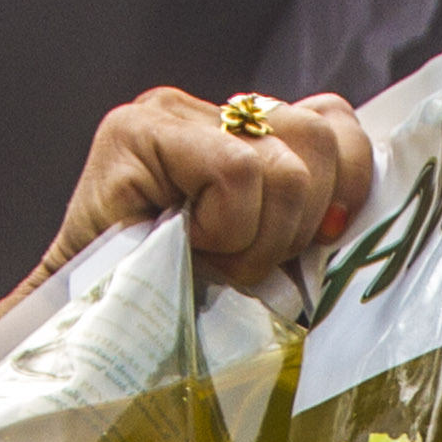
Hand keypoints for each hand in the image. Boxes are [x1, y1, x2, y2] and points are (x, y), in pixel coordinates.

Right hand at [0, 88, 372, 382]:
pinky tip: (190, 245)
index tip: (321, 238)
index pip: (332, 121)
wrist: (86, 331)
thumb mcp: (264, 254)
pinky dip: (227, 227)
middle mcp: (205, 110)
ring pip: (282, 164)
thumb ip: (305, 214)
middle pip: (318, 137)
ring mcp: (166, 114)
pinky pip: (235, 174)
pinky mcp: (135, 133)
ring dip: (258, 235)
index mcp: (242, 130)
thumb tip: (355, 212)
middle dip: (297, 222)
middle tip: (247, 261)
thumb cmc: (179, 305)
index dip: (346, 182)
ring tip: (213, 258)